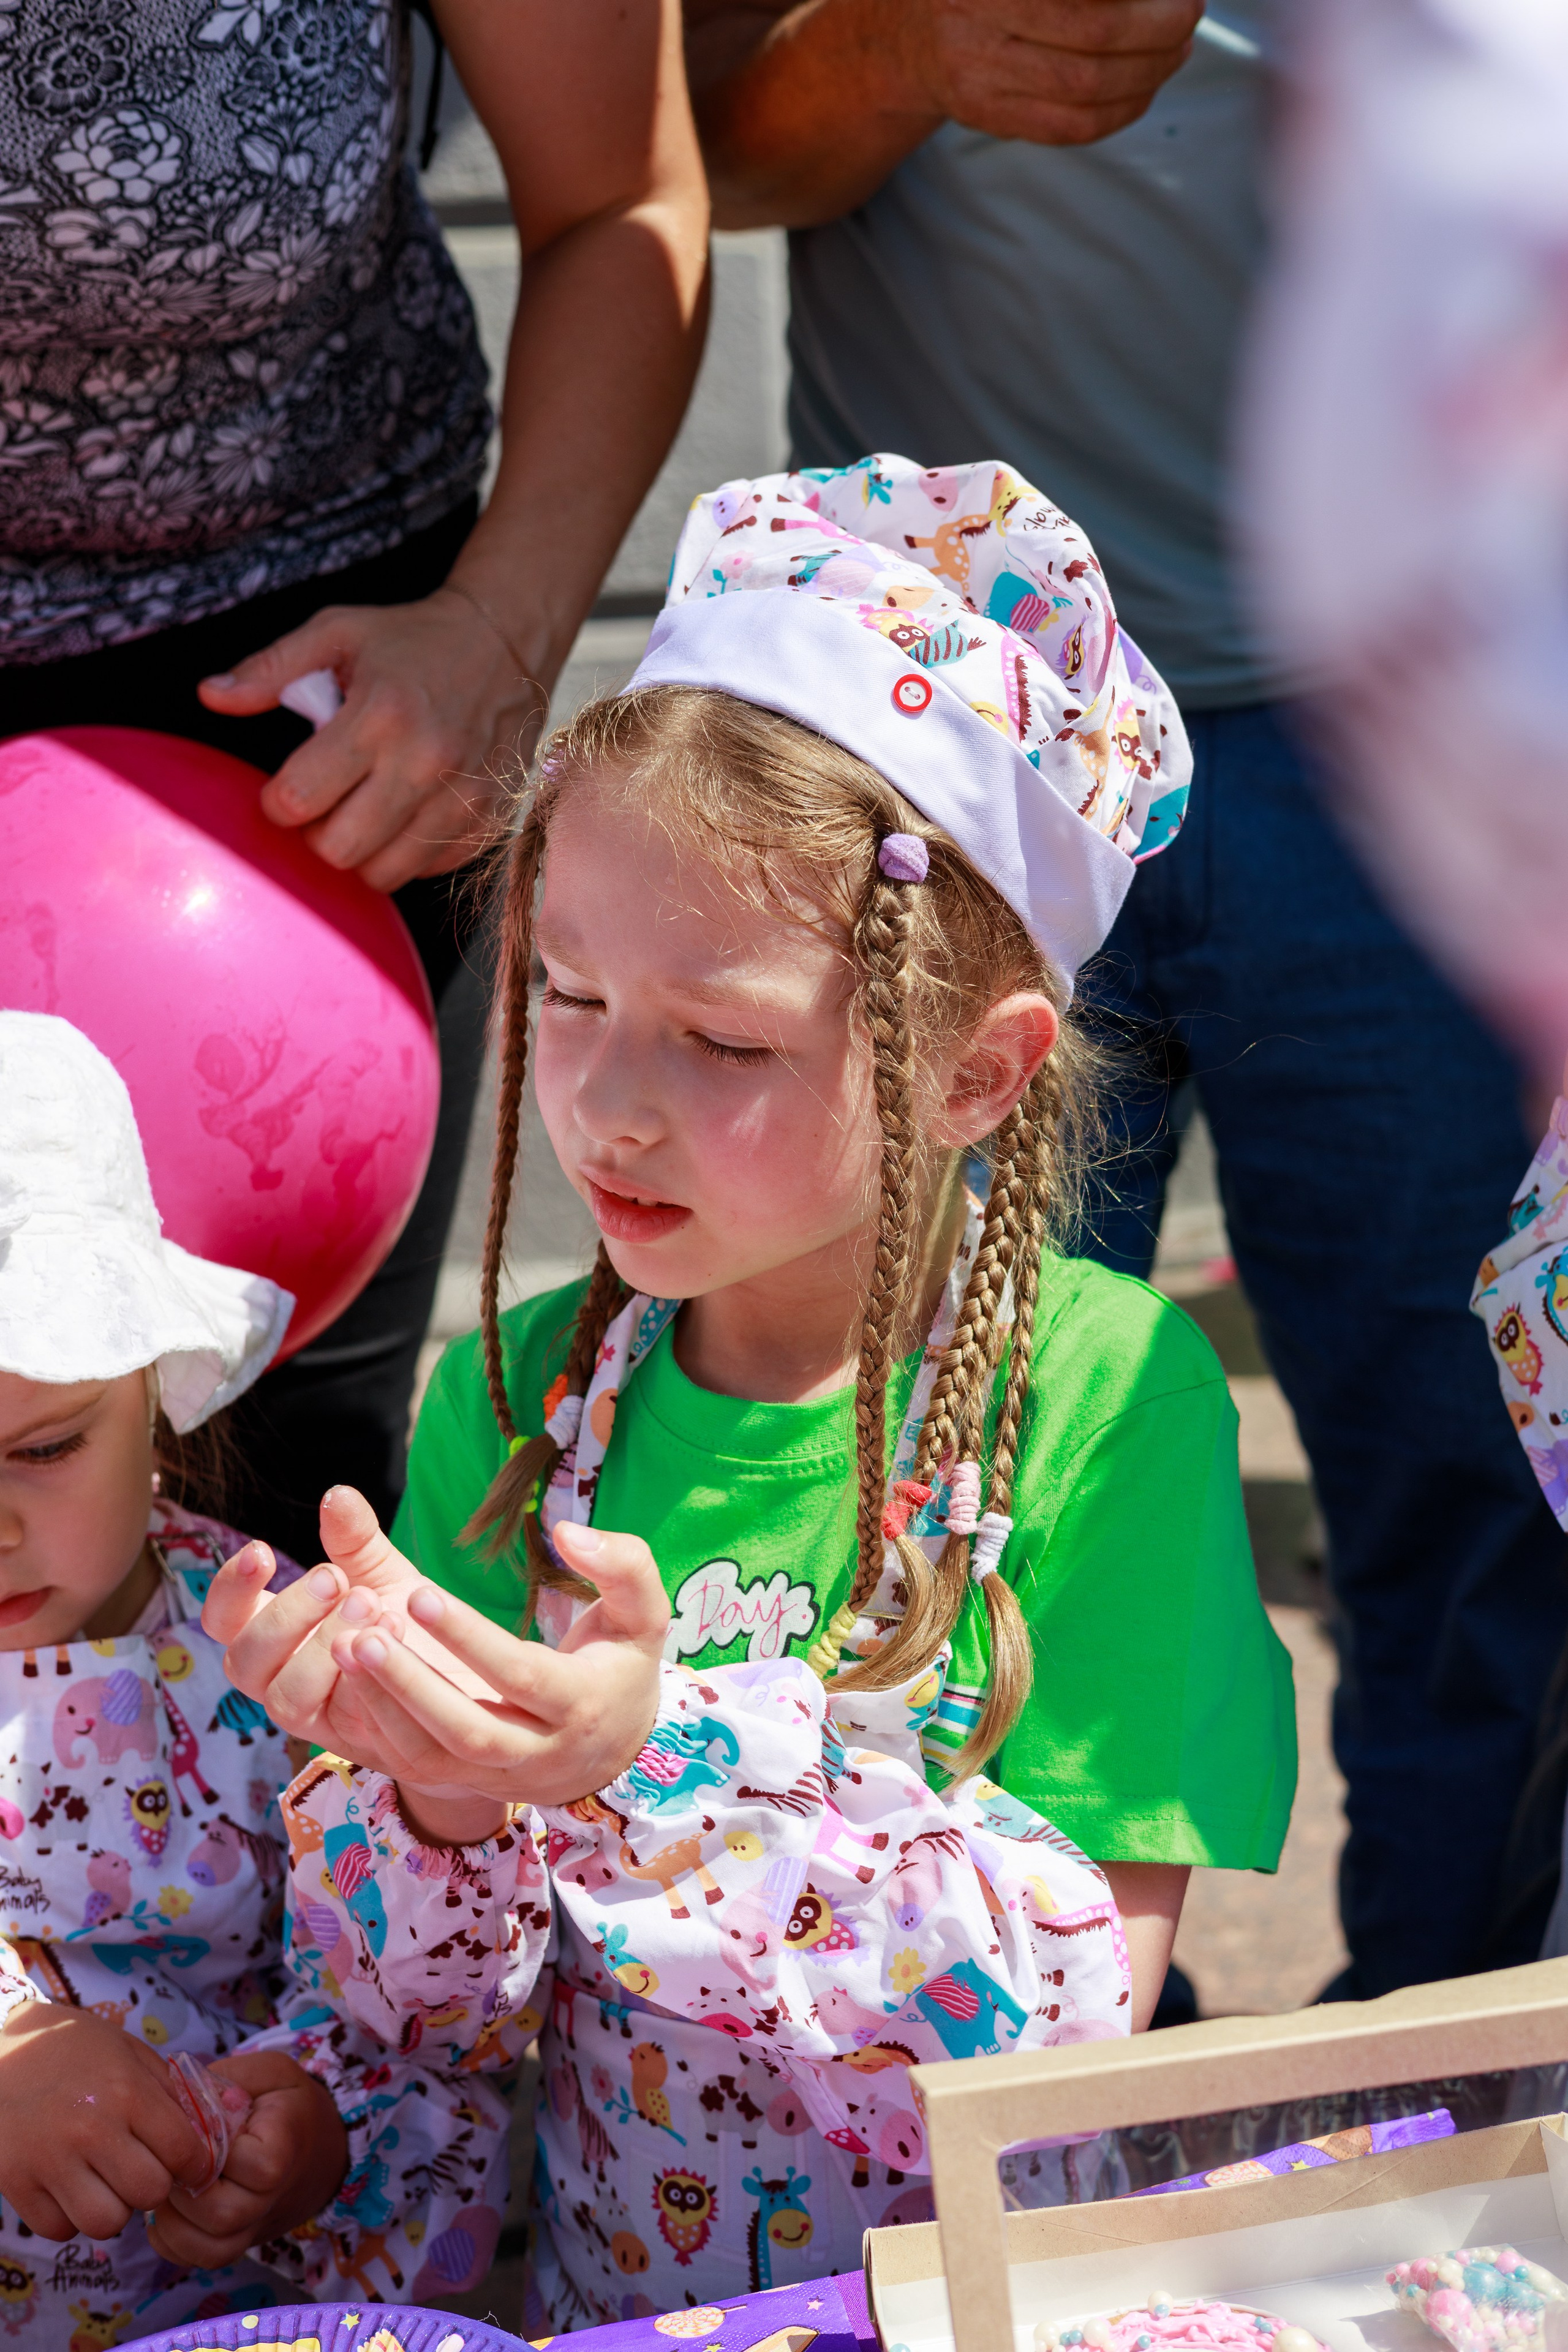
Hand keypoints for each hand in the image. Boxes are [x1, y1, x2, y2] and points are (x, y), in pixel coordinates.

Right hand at [0, 2006, 205, 2240]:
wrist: (3, 2049)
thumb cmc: (75, 2048)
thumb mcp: (129, 2052)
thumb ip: (168, 2091)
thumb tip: (206, 2132)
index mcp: (128, 2092)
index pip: (184, 2152)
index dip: (195, 2164)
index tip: (188, 2164)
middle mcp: (91, 2129)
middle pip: (149, 2194)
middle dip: (153, 2187)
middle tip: (141, 2170)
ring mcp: (50, 2160)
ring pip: (106, 2223)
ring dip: (113, 2209)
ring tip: (105, 2183)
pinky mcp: (15, 2183)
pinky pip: (58, 2230)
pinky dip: (69, 2218)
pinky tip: (69, 2189)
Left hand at [149, 2050, 347, 2268]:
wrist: (317, 2148)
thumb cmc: (286, 2104)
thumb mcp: (271, 2072)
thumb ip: (233, 2075)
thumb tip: (186, 2095)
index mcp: (283, 2151)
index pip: (247, 2164)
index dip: (211, 2148)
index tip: (200, 2125)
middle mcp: (272, 2200)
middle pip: (222, 2215)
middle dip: (184, 2189)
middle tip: (168, 2160)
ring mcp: (255, 2228)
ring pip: (208, 2249)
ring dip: (173, 2220)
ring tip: (166, 2185)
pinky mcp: (237, 2245)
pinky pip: (197, 2259)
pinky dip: (171, 2241)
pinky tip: (168, 2208)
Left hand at [197, 586, 547, 890]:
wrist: (506, 641)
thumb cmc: (409, 639)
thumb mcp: (335, 632)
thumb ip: (269, 668)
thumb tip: (209, 696)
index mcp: (380, 714)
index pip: (300, 798)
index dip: (277, 802)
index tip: (283, 789)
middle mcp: (426, 763)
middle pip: (340, 850)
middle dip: (315, 835)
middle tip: (320, 806)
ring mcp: (464, 797)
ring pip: (384, 874)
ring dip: (359, 853)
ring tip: (357, 814)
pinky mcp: (488, 819)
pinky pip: (427, 870)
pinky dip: (404, 855)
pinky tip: (400, 816)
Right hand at [204, 1487, 486, 1777]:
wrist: (470, 1684)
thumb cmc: (409, 1627)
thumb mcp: (384, 1577)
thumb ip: (357, 1541)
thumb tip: (337, 1493)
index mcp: (279, 1639)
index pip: (225, 1621)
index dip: (230, 1589)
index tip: (262, 1550)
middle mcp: (286, 1682)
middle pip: (245, 1663)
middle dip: (285, 1617)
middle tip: (335, 1578)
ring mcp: (322, 1721)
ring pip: (288, 1701)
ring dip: (322, 1651)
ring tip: (375, 1608)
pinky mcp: (367, 1746)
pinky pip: (351, 1725)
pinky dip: (370, 1684)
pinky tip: (399, 1640)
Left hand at [332, 1524, 669, 1806]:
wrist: (617, 1753)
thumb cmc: (622, 1665)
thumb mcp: (644, 1614)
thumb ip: (622, 1566)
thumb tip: (568, 1532)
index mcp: (581, 1703)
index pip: (520, 1674)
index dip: (469, 1639)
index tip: (418, 1594)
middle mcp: (538, 1751)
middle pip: (468, 1730)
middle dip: (411, 1684)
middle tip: (358, 1633)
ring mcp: (498, 1775)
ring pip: (432, 1755)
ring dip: (383, 1705)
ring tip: (341, 1647)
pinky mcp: (467, 1781)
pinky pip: (414, 1764)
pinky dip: (378, 1723)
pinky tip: (347, 1676)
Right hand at [893, 0, 1201, 145]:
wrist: (908, 31)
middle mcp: (975, 19)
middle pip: (1093, 35)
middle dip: (1157, 29)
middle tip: (1187, 15)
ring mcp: (977, 77)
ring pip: (1085, 90)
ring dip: (1148, 73)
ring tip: (1176, 50)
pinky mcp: (988, 117)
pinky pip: (1069, 128)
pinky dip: (1120, 111)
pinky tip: (1145, 87)